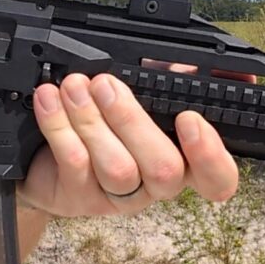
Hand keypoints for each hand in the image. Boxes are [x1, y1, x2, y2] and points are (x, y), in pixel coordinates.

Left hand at [17, 73, 240, 216]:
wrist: (46, 155)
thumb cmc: (105, 123)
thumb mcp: (141, 94)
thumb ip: (171, 78)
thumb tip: (202, 65)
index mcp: (181, 159)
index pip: (217, 179)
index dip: (211, 156)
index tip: (189, 120)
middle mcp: (154, 184)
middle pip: (164, 170)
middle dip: (133, 121)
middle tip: (105, 85)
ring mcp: (117, 196)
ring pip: (117, 168)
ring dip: (92, 120)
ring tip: (74, 87)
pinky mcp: (78, 198)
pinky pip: (75, 165)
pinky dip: (59, 126)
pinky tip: (50, 101)